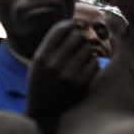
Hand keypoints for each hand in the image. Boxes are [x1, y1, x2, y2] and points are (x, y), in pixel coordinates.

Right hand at [24, 19, 100, 133]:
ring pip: (88, 48)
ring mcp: (68, 74)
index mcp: (41, 56)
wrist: (44, 110)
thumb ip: (53, 44)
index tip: (81, 23)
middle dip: (82, 36)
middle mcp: (53, 64)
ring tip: (83, 57)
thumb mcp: (39, 61)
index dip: (73, 23)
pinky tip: (87, 68)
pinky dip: (93, 63)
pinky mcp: (81, 84)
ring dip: (88, 50)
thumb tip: (78, 25)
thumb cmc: (43, 80)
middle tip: (82, 42)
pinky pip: (94, 62)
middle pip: (77, 36)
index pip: (59, 30)